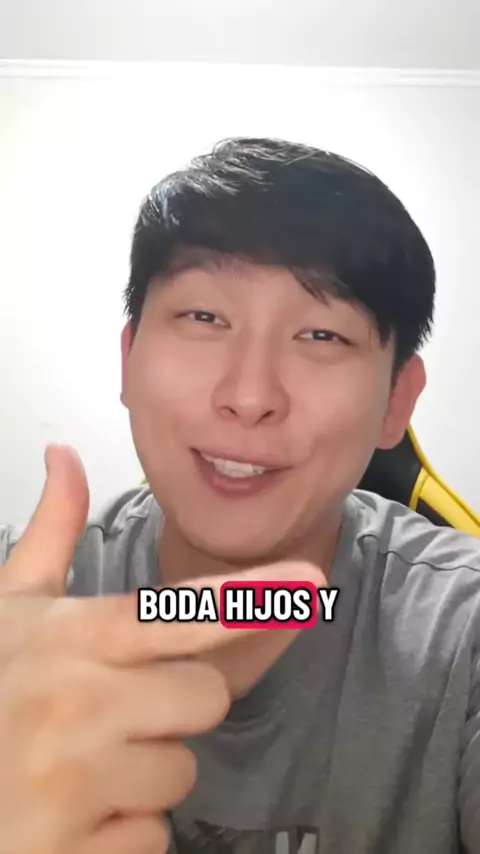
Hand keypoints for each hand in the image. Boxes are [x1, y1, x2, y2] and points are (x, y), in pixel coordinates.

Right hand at [0, 446, 322, 853]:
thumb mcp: (13, 611)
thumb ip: (50, 533)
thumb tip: (63, 455)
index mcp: (69, 639)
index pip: (173, 613)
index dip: (246, 597)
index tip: (309, 582)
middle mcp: (75, 704)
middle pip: (206, 697)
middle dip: (173, 709)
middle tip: (112, 713)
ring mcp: (75, 782)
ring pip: (183, 772)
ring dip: (145, 775)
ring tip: (84, 765)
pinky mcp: (75, 852)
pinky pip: (154, 836)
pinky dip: (123, 830)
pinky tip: (74, 814)